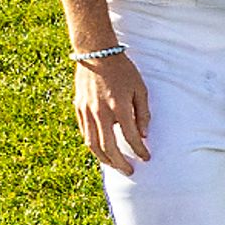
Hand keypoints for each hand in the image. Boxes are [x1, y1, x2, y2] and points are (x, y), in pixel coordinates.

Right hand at [72, 49, 151, 177]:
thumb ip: (142, 113)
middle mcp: (101, 113)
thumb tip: (143, 135)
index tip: (146, 158)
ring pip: (93, 145)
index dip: (140, 151)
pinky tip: (101, 150)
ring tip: (115, 165)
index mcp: (119, 108)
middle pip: (109, 148)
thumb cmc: (122, 70)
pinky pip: (85, 133)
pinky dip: (93, 145)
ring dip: (104, 159)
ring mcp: (87, 111)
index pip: (131, 138)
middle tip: (130, 171)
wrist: (96, 52)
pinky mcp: (78, 108)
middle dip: (121, 163)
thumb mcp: (139, 89)